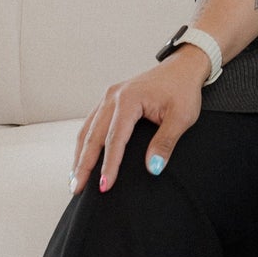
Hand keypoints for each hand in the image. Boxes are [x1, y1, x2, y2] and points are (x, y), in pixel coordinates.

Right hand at [69, 49, 207, 191]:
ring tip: (74, 179)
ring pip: (87, 130)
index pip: (115, 139)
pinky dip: (85, 143)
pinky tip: (82, 158)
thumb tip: (153, 168)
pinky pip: (91, 123)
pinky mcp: (110, 100)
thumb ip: (165, 142)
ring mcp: (108, 97)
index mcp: (129, 99)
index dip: (109, 165)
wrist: (182, 67)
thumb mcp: (182, 117)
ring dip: (80, 155)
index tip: (105, 186)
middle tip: (76, 189)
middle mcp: (113, 96)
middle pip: (93, 136)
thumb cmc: (183, 90)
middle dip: (83, 165)